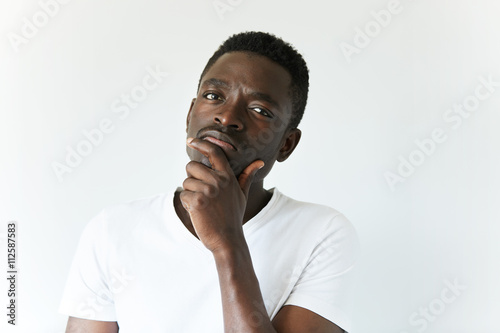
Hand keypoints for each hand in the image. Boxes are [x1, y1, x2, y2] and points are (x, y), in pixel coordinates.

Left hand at [180, 137, 263, 251]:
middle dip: (191, 177)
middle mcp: (218, 181)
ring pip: (186, 182)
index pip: (214, 152)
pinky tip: (198, 213)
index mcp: (228, 177)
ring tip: (202, 205)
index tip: (190, 140)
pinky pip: (183, 195)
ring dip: (189, 193)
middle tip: (201, 193)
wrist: (227, 240)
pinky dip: (187, 204)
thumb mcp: (242, 195)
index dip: (201, 143)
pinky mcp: (197, 201)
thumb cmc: (233, 216)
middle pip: (192, 166)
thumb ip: (247, 176)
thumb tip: (259, 162)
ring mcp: (208, 191)